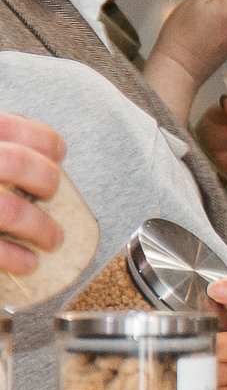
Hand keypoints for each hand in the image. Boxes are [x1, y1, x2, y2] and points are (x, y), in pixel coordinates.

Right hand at [0, 113, 67, 273]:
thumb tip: (45, 155)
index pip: (9, 128)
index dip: (41, 140)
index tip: (56, 154)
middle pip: (16, 163)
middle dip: (46, 180)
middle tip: (49, 194)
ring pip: (10, 211)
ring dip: (41, 228)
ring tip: (51, 239)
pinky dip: (15, 257)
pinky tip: (27, 261)